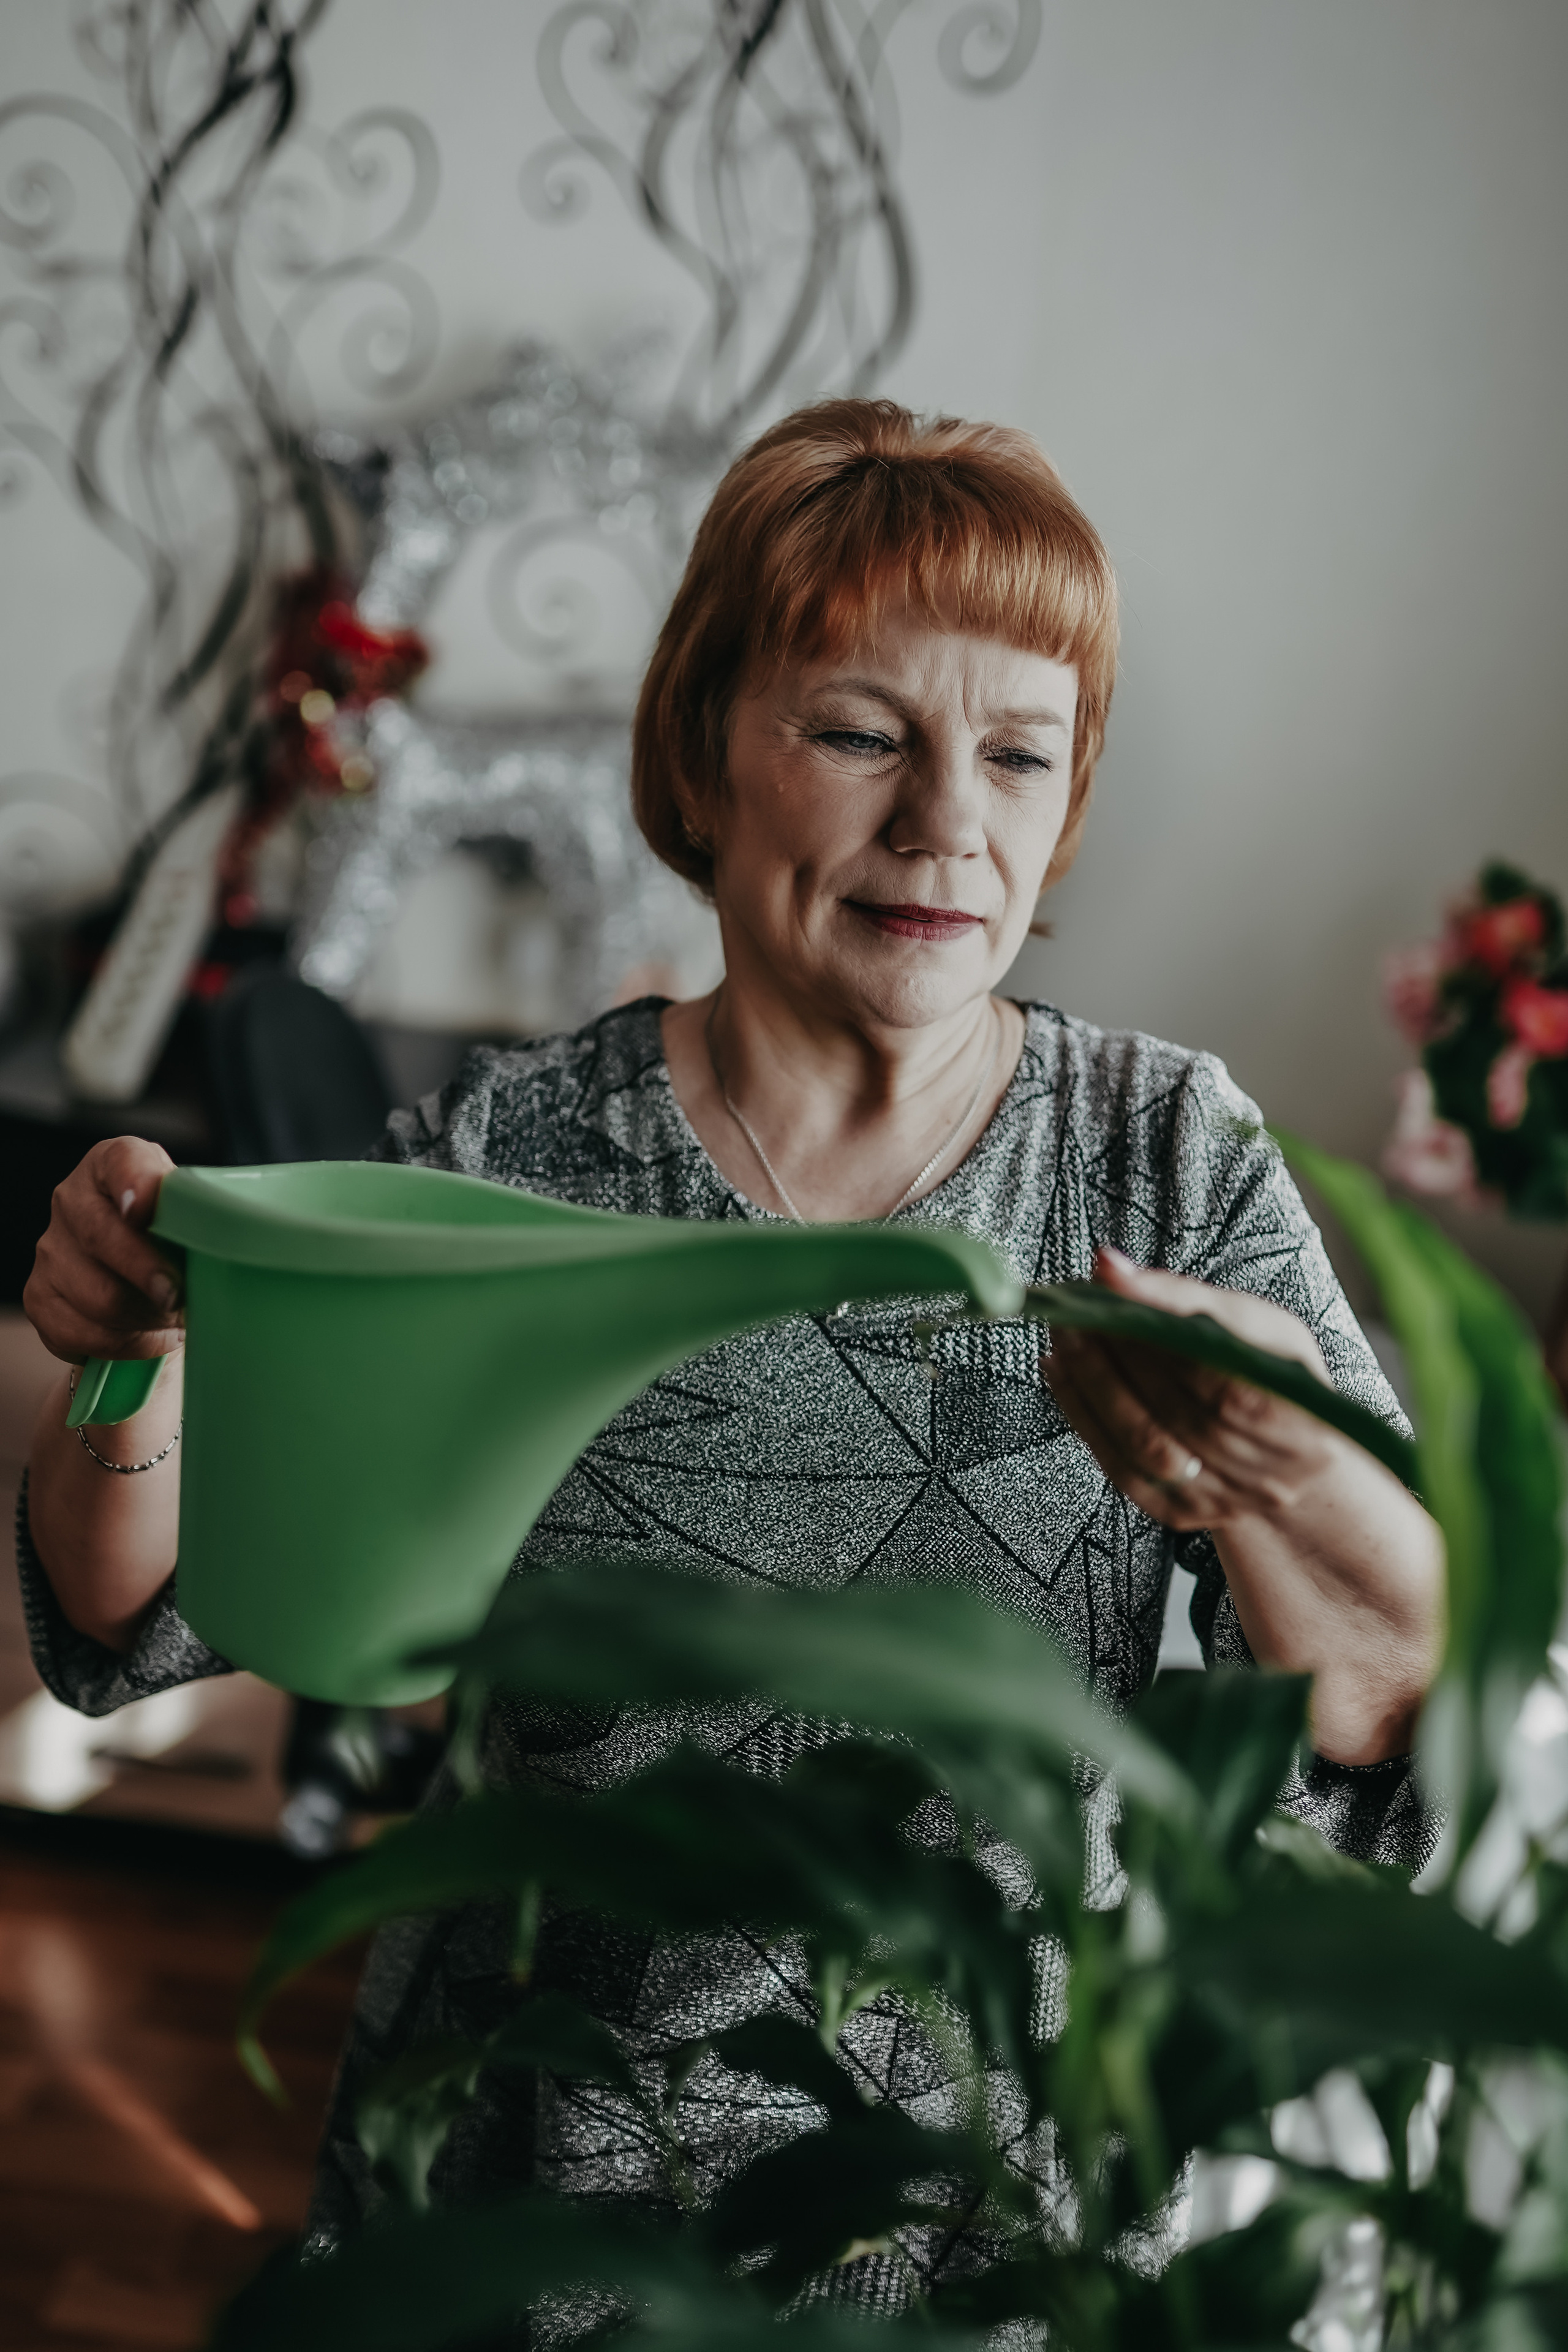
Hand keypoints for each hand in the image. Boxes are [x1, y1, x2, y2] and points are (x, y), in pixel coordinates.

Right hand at [24, 1136, 184, 1366]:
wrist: (142, 1284)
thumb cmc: (172, 1241)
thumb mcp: (191, 1215)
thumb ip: (196, 1213)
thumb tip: (214, 1236)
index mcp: (114, 1165)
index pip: (122, 1161)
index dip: (134, 1184)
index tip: (144, 1210)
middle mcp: (73, 1200)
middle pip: (104, 1238)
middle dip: (149, 1274)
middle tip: (180, 1296)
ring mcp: (50, 1249)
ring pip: (99, 1296)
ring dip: (146, 1316)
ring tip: (172, 1316)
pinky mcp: (39, 1296)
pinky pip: (83, 1333)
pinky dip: (125, 1343)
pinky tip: (146, 1333)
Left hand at [1042, 1245, 1337, 1534]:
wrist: (1286, 1457)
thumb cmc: (1271, 1376)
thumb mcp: (1257, 1325)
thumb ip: (1184, 1296)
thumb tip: (1109, 1266)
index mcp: (1303, 1425)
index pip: (1228, 1388)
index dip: (1168, 1344)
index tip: (1117, 1299)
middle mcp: (1267, 1476)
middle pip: (1180, 1417)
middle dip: (1119, 1358)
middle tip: (1078, 1313)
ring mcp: (1221, 1501)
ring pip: (1144, 1445)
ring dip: (1094, 1385)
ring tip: (1067, 1338)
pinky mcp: (1179, 1513)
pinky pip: (1120, 1468)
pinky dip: (1084, 1416)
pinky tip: (1064, 1374)